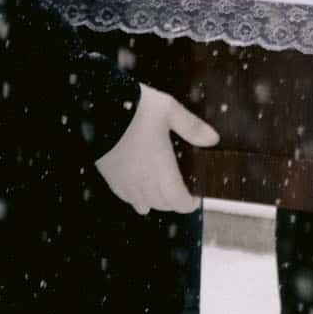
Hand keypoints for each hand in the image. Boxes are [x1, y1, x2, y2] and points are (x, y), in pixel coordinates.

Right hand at [94, 84, 219, 214]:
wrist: (98, 108)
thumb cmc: (137, 109)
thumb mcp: (170, 110)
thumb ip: (192, 127)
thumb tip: (214, 140)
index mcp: (162, 171)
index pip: (179, 202)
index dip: (190, 204)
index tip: (196, 197)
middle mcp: (143, 182)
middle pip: (162, 205)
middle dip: (175, 202)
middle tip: (182, 190)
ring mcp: (125, 182)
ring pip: (143, 204)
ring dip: (156, 201)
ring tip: (163, 191)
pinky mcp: (110, 177)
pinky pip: (125, 197)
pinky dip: (136, 198)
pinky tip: (139, 189)